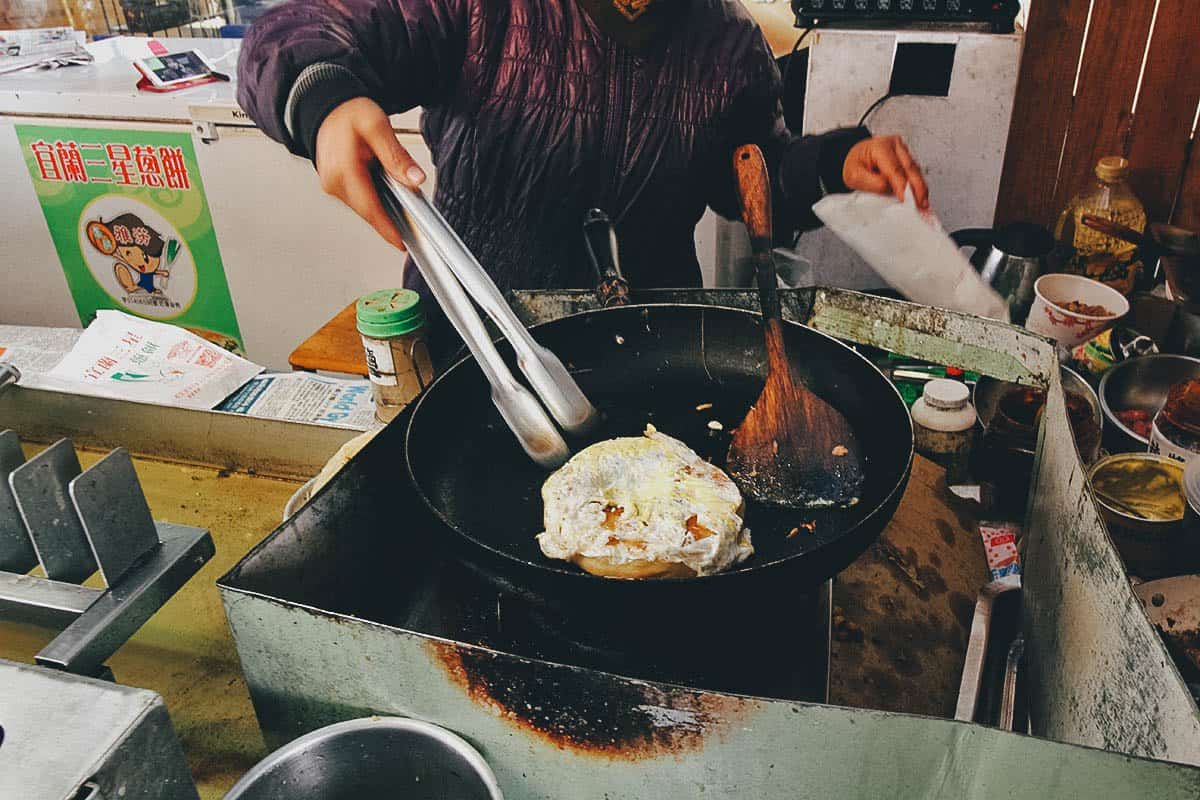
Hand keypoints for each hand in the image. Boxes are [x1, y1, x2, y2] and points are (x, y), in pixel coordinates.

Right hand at [315, 97, 426, 249]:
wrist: (326, 107)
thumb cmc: (347, 113)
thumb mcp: (377, 126)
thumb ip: (396, 156)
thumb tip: (415, 179)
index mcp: (343, 169)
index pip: (369, 207)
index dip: (387, 228)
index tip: (401, 242)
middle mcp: (334, 181)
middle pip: (368, 212)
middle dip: (390, 222)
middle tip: (412, 227)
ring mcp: (332, 186)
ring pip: (364, 208)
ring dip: (383, 211)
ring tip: (402, 204)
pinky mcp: (335, 186)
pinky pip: (359, 201)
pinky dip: (375, 202)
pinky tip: (386, 195)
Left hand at [843, 135, 928, 209]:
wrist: (856, 157)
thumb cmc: (856, 164)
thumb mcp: (854, 175)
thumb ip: (872, 182)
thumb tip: (889, 188)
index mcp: (881, 147)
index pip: (895, 169)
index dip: (903, 186)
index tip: (906, 200)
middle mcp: (895, 145)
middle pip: (910, 169)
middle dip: (918, 188)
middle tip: (921, 204)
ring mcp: (903, 151)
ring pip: (916, 171)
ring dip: (920, 188)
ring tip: (923, 204)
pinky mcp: (907, 158)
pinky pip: (915, 173)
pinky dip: (918, 186)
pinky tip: (920, 197)